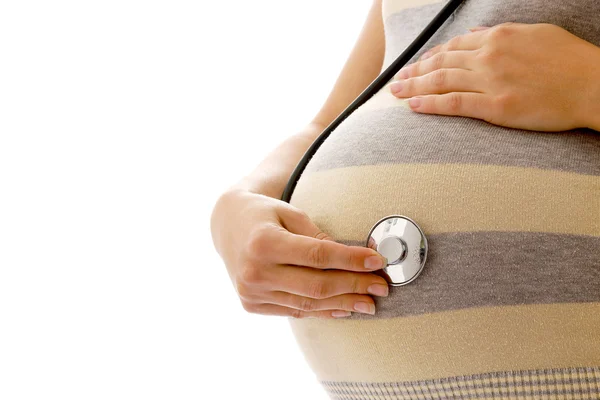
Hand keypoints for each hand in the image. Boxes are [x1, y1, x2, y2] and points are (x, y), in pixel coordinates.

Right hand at [210, 189, 388, 318]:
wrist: (227, 226)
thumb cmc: (264, 214)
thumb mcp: (291, 214)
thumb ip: (319, 237)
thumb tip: (358, 258)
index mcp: (263, 242)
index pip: (317, 255)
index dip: (351, 260)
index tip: (377, 261)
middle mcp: (254, 271)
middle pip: (316, 285)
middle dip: (354, 286)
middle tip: (381, 286)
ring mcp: (251, 291)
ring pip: (308, 303)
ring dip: (343, 304)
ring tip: (369, 303)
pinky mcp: (252, 304)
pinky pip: (295, 311)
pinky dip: (322, 311)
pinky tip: (344, 308)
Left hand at [390, 22, 599, 131]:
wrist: (594, 85)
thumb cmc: (570, 60)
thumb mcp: (536, 34)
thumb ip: (503, 34)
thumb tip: (478, 33)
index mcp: (498, 37)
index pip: (453, 47)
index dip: (430, 57)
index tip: (417, 65)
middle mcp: (489, 56)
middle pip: (440, 64)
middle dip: (414, 72)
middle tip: (396, 81)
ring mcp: (491, 81)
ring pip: (441, 82)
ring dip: (414, 87)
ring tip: (396, 93)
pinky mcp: (496, 106)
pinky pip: (454, 104)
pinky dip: (430, 104)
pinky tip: (414, 106)